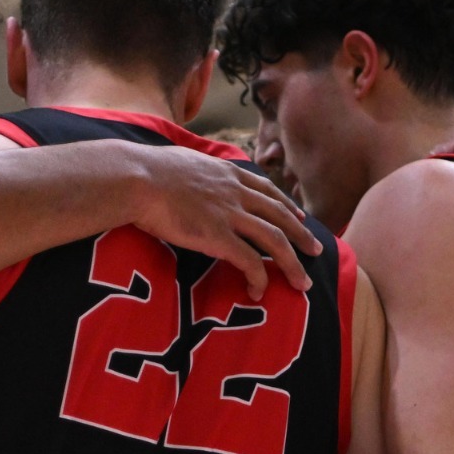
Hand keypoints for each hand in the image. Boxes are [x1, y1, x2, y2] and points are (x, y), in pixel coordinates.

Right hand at [131, 149, 321, 300]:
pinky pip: (248, 261)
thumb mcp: (180, 161)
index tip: (299, 216)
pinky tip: (259, 292)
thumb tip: (184, 174)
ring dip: (292, 264)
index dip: (285, 204)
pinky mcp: (217, 236)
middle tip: (316, 250)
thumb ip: (193, 171)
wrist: (136, 178)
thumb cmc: (145, 170)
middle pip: (280, 215)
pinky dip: (258, 278)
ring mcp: (229, 214)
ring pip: (274, 241)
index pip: (265, 189)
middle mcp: (235, 192)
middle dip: (302, 235)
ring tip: (303, 282)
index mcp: (226, 172)